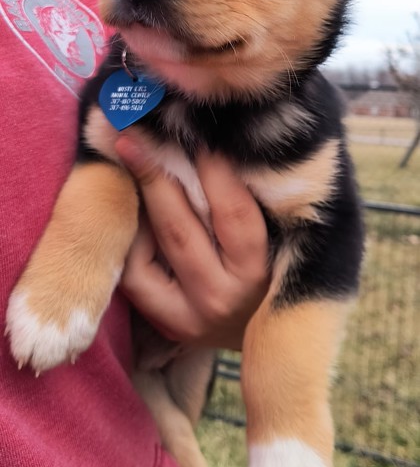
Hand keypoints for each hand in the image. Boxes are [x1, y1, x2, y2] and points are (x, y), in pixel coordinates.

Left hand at [115, 131, 268, 349]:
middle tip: (133, 135)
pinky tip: (134, 212)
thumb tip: (216, 140)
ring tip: (128, 163)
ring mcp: (191, 316)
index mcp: (262, 271)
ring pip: (149, 251)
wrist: (261, 333)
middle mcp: (225, 297)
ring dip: (136, 203)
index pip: (232, 211)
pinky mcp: (167, 324)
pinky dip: (131, 240)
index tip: (195, 133)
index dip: (211, 166)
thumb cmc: (273, 273)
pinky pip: (135, 276)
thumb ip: (253, 199)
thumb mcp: (276, 239)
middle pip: (180, 228)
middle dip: (154, 174)